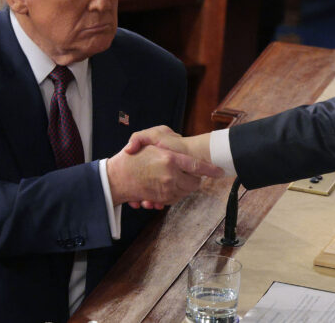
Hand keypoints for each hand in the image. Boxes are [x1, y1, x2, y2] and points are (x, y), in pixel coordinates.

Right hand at [106, 139, 222, 207]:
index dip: (209, 169)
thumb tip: (179, 141)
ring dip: (185, 186)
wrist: (115, 177)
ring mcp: (166, 189)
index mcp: (169, 158)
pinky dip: (175, 194)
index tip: (219, 171)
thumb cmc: (131, 156)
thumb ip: (167, 136)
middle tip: (192, 174)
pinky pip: (175, 198)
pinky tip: (169, 186)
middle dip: (195, 179)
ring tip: (177, 179)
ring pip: (186, 191)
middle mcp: (170, 175)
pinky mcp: (161, 198)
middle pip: (194, 182)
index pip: (195, 165)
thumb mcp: (148, 138)